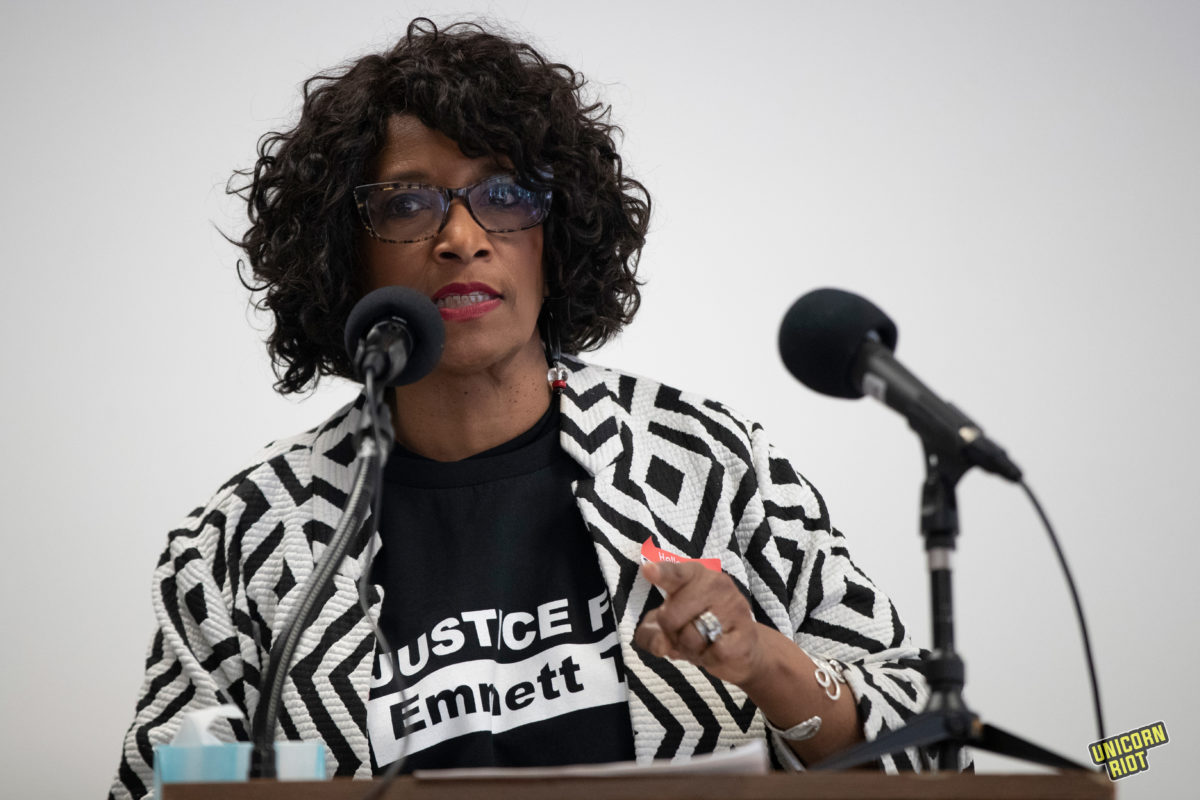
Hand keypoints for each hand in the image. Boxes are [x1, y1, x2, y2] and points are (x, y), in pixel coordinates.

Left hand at [633, 560, 765, 686]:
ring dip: (690, 649)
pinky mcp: (746, 633)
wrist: (742, 649)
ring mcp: (734, 607)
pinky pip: (715, 652)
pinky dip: (709, 658)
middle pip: (670, 617)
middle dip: (671, 633)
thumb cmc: (699, 630)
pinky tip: (717, 652)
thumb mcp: (665, 629)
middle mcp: (716, 584)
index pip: (676, 573)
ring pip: (692, 637)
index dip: (662, 573)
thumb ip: (651, 636)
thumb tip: (661, 645)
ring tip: (702, 643)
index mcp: (694, 575)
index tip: (648, 570)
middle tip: (686, 632)